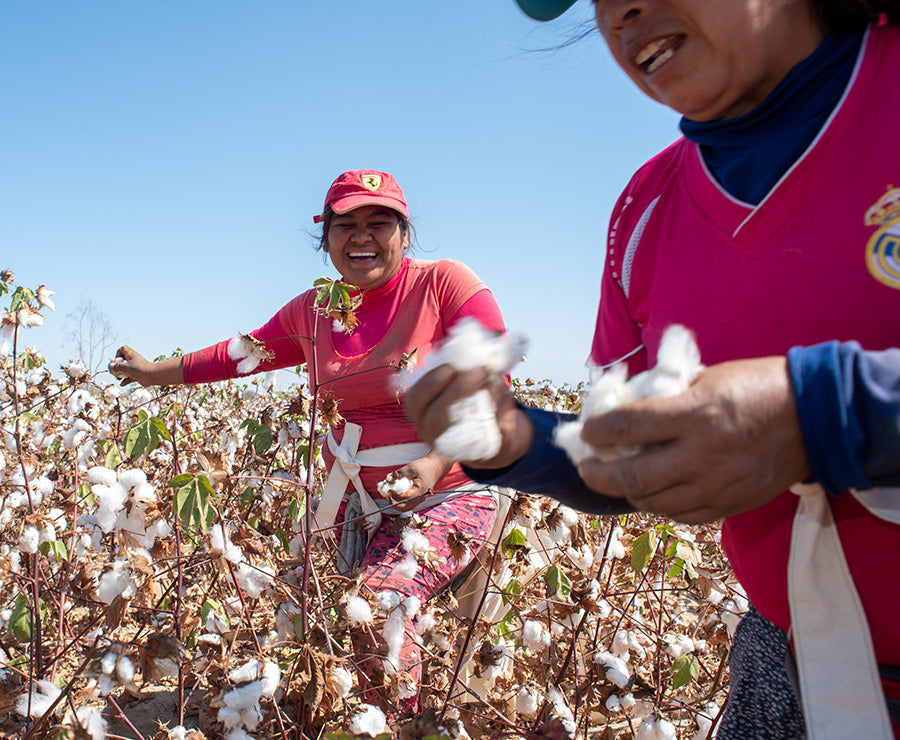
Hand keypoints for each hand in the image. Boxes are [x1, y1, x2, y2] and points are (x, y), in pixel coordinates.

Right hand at [108, 346, 183, 386]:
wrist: (152, 376)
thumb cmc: (140, 369)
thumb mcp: (126, 367)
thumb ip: (117, 366)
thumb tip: (110, 366)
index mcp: (130, 354)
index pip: (122, 349)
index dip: (118, 354)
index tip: (117, 360)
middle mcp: (132, 360)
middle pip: (121, 361)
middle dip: (116, 367)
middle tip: (115, 372)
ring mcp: (134, 368)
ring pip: (124, 370)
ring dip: (120, 374)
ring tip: (118, 378)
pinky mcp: (137, 375)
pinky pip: (129, 377)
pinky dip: (125, 380)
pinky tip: (122, 384)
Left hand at [383, 453, 451, 511]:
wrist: (436, 465)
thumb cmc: (424, 466)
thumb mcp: (410, 468)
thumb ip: (399, 474)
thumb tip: (388, 480)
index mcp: (420, 491)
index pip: (405, 498)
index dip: (394, 496)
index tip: (389, 490)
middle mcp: (421, 497)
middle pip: (405, 508)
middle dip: (394, 504)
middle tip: (388, 496)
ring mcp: (421, 498)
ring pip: (407, 507)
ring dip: (398, 504)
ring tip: (391, 496)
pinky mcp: (420, 497)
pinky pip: (410, 503)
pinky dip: (402, 502)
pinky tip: (397, 494)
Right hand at [403, 365, 533, 470]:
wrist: (493, 432)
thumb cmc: (469, 396)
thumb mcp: (460, 379)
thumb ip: (462, 363)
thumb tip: (484, 334)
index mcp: (422, 414)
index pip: (414, 403)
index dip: (429, 384)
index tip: (449, 367)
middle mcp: (434, 434)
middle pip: (437, 418)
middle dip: (458, 391)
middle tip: (479, 371)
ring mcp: (458, 448)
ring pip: (465, 428)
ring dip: (484, 398)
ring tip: (496, 380)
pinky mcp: (486, 453)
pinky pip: (496, 433)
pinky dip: (504, 410)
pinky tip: (507, 396)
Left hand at [576, 356, 811, 523]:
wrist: (815, 419)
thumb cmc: (757, 387)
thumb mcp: (706, 378)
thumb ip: (667, 397)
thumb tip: (626, 408)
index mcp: (694, 415)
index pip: (627, 427)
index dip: (596, 431)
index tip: (585, 432)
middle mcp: (701, 456)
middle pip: (631, 478)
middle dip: (597, 475)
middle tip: (586, 468)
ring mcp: (716, 486)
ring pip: (653, 502)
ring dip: (626, 492)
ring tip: (617, 479)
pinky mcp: (730, 505)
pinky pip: (681, 515)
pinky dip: (660, 505)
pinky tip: (653, 492)